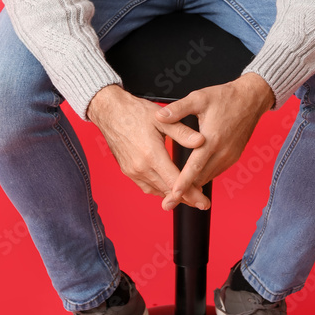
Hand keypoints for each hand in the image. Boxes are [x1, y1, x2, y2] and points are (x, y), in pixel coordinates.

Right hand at [87, 84, 210, 209]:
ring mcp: (132, 171)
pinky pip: (147, 187)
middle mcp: (140, 167)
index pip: (175, 182)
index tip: (204, 202)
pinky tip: (169, 187)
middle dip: (187, 199)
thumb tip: (201, 141)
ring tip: (190, 197)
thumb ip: (182, 132)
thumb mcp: (163, 120)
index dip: (192, 194)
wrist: (110, 111)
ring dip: (172, 196)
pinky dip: (160, 189)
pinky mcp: (127, 171)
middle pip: (167, 191)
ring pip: (157, 191)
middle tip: (203, 203)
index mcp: (151, 155)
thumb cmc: (136, 112)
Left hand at [155, 74, 274, 209]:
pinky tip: (192, 179)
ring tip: (176, 195)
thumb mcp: (199, 98)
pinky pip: (215, 172)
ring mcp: (230, 156)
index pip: (195, 168)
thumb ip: (178, 109)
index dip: (182, 184)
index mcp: (212, 139)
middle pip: (201, 179)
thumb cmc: (225, 97)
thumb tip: (159, 116)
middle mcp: (223, 152)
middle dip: (184, 192)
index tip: (171, 197)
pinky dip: (203, 177)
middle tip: (167, 203)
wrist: (251, 99)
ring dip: (194, 186)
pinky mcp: (233, 157)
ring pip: (208, 177)